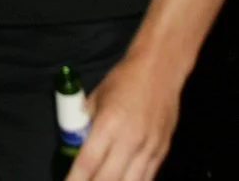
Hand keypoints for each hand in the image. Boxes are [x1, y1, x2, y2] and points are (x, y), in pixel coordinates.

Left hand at [63, 54, 180, 180]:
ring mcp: (149, 148)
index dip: (75, 179)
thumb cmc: (124, 80)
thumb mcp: (97, 97)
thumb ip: (86, 122)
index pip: (87, 162)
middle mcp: (129, 141)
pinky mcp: (162, 151)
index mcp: (108, 125)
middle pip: (108, 179)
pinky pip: (147, 177)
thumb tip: (75, 141)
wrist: (160, 69)